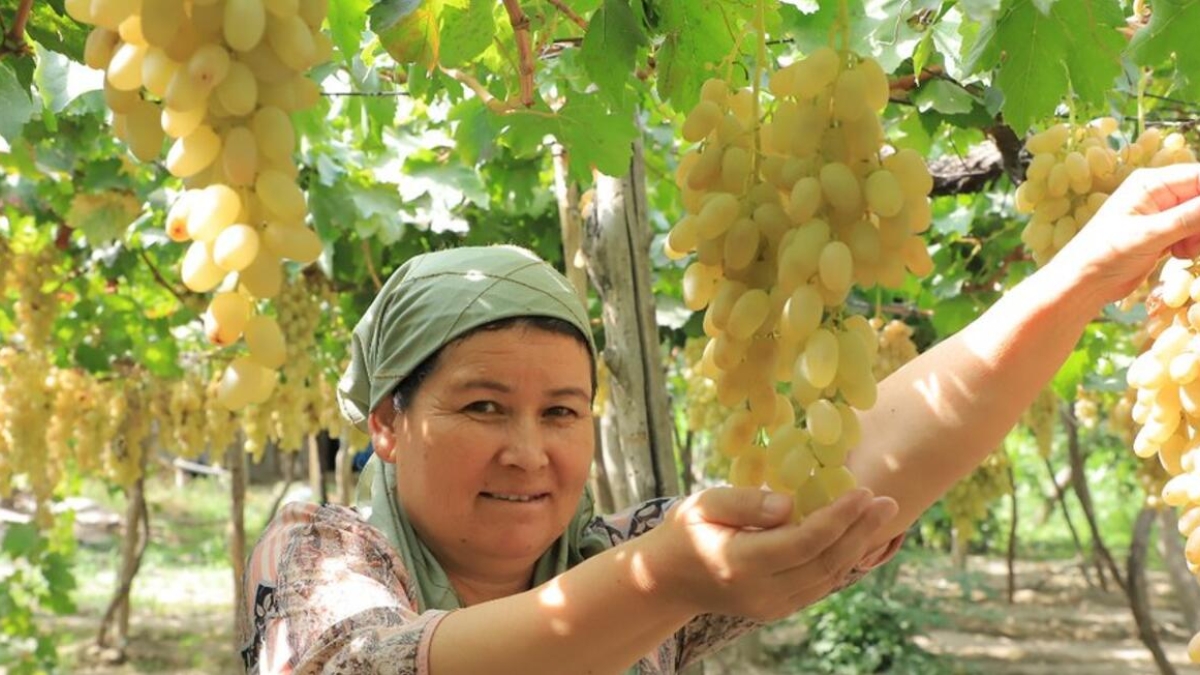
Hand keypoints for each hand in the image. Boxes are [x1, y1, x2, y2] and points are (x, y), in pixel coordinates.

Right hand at [635, 487, 897, 621]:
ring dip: (859, 545)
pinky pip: (820, 584)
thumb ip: (746, 503)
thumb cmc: (685, 532)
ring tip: (882, 515)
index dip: (838, 518)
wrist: (668, 581)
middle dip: (861, 531)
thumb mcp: (704, 505)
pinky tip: (858, 536)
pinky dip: (843, 559)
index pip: (804, 542)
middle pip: (824, 563)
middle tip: (888, 501)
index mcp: (741, 564)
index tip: (863, 492)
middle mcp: (762, 592)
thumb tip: (791, 504)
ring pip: (828, 577)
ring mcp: (772, 606)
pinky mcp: (778, 609)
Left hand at [1051, 163, 1199, 303]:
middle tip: (1193, 242)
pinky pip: (1194, 232)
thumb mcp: (1150, 234)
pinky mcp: (1164, 233)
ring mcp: (1162, 214)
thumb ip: (1190, 217)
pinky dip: (1193, 244)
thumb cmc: (1106, 254)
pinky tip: (1178, 255)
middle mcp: (1158, 193)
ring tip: (1183, 251)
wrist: (1084, 283)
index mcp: (1151, 183)